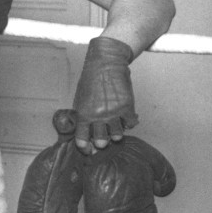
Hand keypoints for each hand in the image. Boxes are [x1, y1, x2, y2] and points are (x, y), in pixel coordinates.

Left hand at [71, 35, 137, 151]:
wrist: (106, 63)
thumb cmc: (91, 79)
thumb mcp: (80, 98)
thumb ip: (83, 116)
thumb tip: (86, 132)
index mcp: (83, 115)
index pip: (82, 140)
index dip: (85, 148)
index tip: (88, 149)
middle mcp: (98, 116)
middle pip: (101, 141)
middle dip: (102, 141)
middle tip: (104, 136)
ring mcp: (113, 113)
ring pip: (117, 135)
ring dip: (117, 132)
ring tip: (116, 125)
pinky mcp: (127, 107)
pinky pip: (131, 124)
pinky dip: (130, 122)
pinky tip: (127, 116)